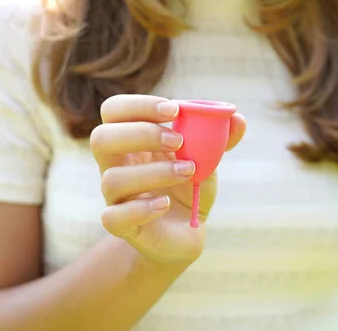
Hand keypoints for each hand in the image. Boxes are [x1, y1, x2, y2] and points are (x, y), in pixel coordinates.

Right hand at [90, 95, 245, 265]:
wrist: (185, 231)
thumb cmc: (188, 186)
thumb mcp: (206, 158)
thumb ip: (219, 138)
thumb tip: (236, 118)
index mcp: (131, 140)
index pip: (114, 110)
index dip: (139, 105)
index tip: (174, 111)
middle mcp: (116, 165)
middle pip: (101, 138)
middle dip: (141, 134)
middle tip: (178, 141)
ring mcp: (115, 197)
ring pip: (112, 179)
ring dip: (154, 172)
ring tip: (188, 171)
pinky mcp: (121, 226)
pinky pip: (113, 217)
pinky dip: (142, 209)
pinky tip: (166, 204)